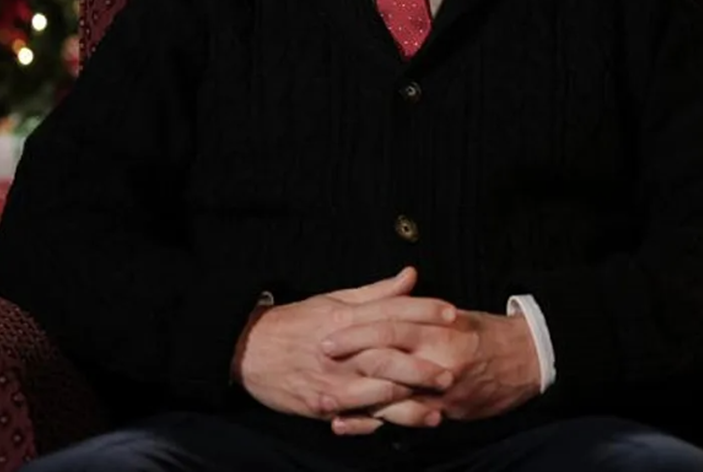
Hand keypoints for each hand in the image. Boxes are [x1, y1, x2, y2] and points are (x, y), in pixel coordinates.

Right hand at [233, 267, 458, 421]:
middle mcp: (341, 350)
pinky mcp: (322, 405)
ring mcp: (332, 380)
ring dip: (409, 403)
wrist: (248, 350)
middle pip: (389, 356)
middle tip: (453, 372)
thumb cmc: (294, 323)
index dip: (424, 311)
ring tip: (438, 409)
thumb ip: (375, 293)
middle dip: (423, 366)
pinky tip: (401, 426)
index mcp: (345, 319)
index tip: (453, 313)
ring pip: (377, 393)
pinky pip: (356, 417)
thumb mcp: (332, 301)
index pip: (392, 311)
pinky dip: (379, 422)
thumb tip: (410, 276)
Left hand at [323, 308, 540, 435]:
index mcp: (439, 330)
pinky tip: (346, 425)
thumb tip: (396, 290)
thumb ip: (421, 309)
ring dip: (354, 398)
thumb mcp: (455, 315)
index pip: (391, 325)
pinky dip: (371, 423)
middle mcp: (438, 360)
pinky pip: (402, 420)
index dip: (358, 329)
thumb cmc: (487, 334)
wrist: (527, 361)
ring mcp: (440, 391)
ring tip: (323, 399)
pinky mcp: (444, 413)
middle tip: (318, 357)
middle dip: (350, 359)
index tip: (330, 330)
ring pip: (390, 395)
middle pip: (386, 359)